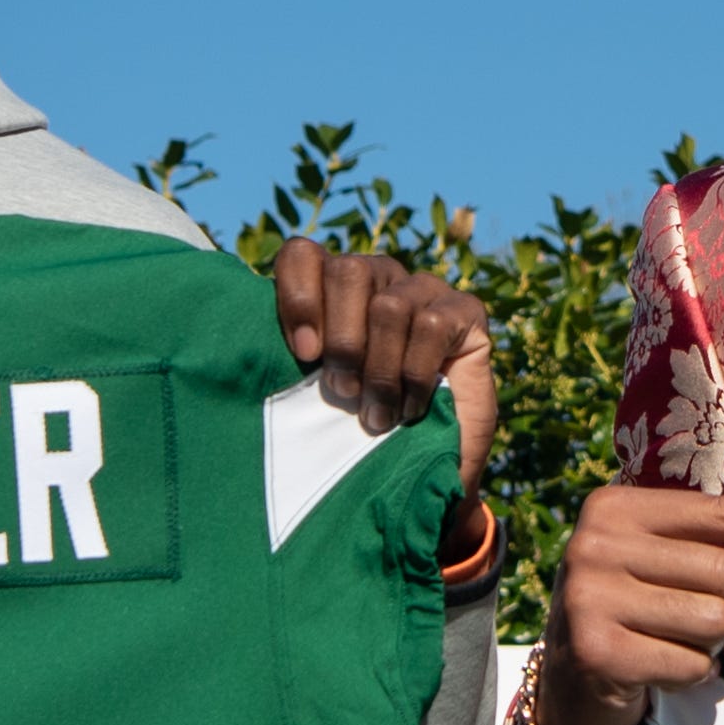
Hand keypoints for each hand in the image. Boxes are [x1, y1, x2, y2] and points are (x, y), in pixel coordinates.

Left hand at [273, 240, 497, 559]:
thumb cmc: (361, 433)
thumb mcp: (315, 396)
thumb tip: (258, 345)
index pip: (303, 255)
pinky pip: (431, 327)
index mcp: (331, 288)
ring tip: (376, 414)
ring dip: (380, 370)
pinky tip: (412, 407)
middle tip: (342, 392)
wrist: (426, 470)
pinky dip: (416, 375)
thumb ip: (298, 360)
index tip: (303, 355)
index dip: (298, 296)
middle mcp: (378, 278)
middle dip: (343, 340)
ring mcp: (424, 290)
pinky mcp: (466, 311)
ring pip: (391, 305)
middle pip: (349, 271)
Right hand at [537, 484, 723, 724]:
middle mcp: (596, 542)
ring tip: (686, 650)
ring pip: (715, 620)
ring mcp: (590, 596)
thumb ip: (712, 543)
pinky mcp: (596, 650)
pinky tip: (659, 673)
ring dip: (716, 648)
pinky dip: (691, 678)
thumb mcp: (659, 561)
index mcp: (617, 506)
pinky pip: (691, 664)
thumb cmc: (635, 614)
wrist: (566, 686)